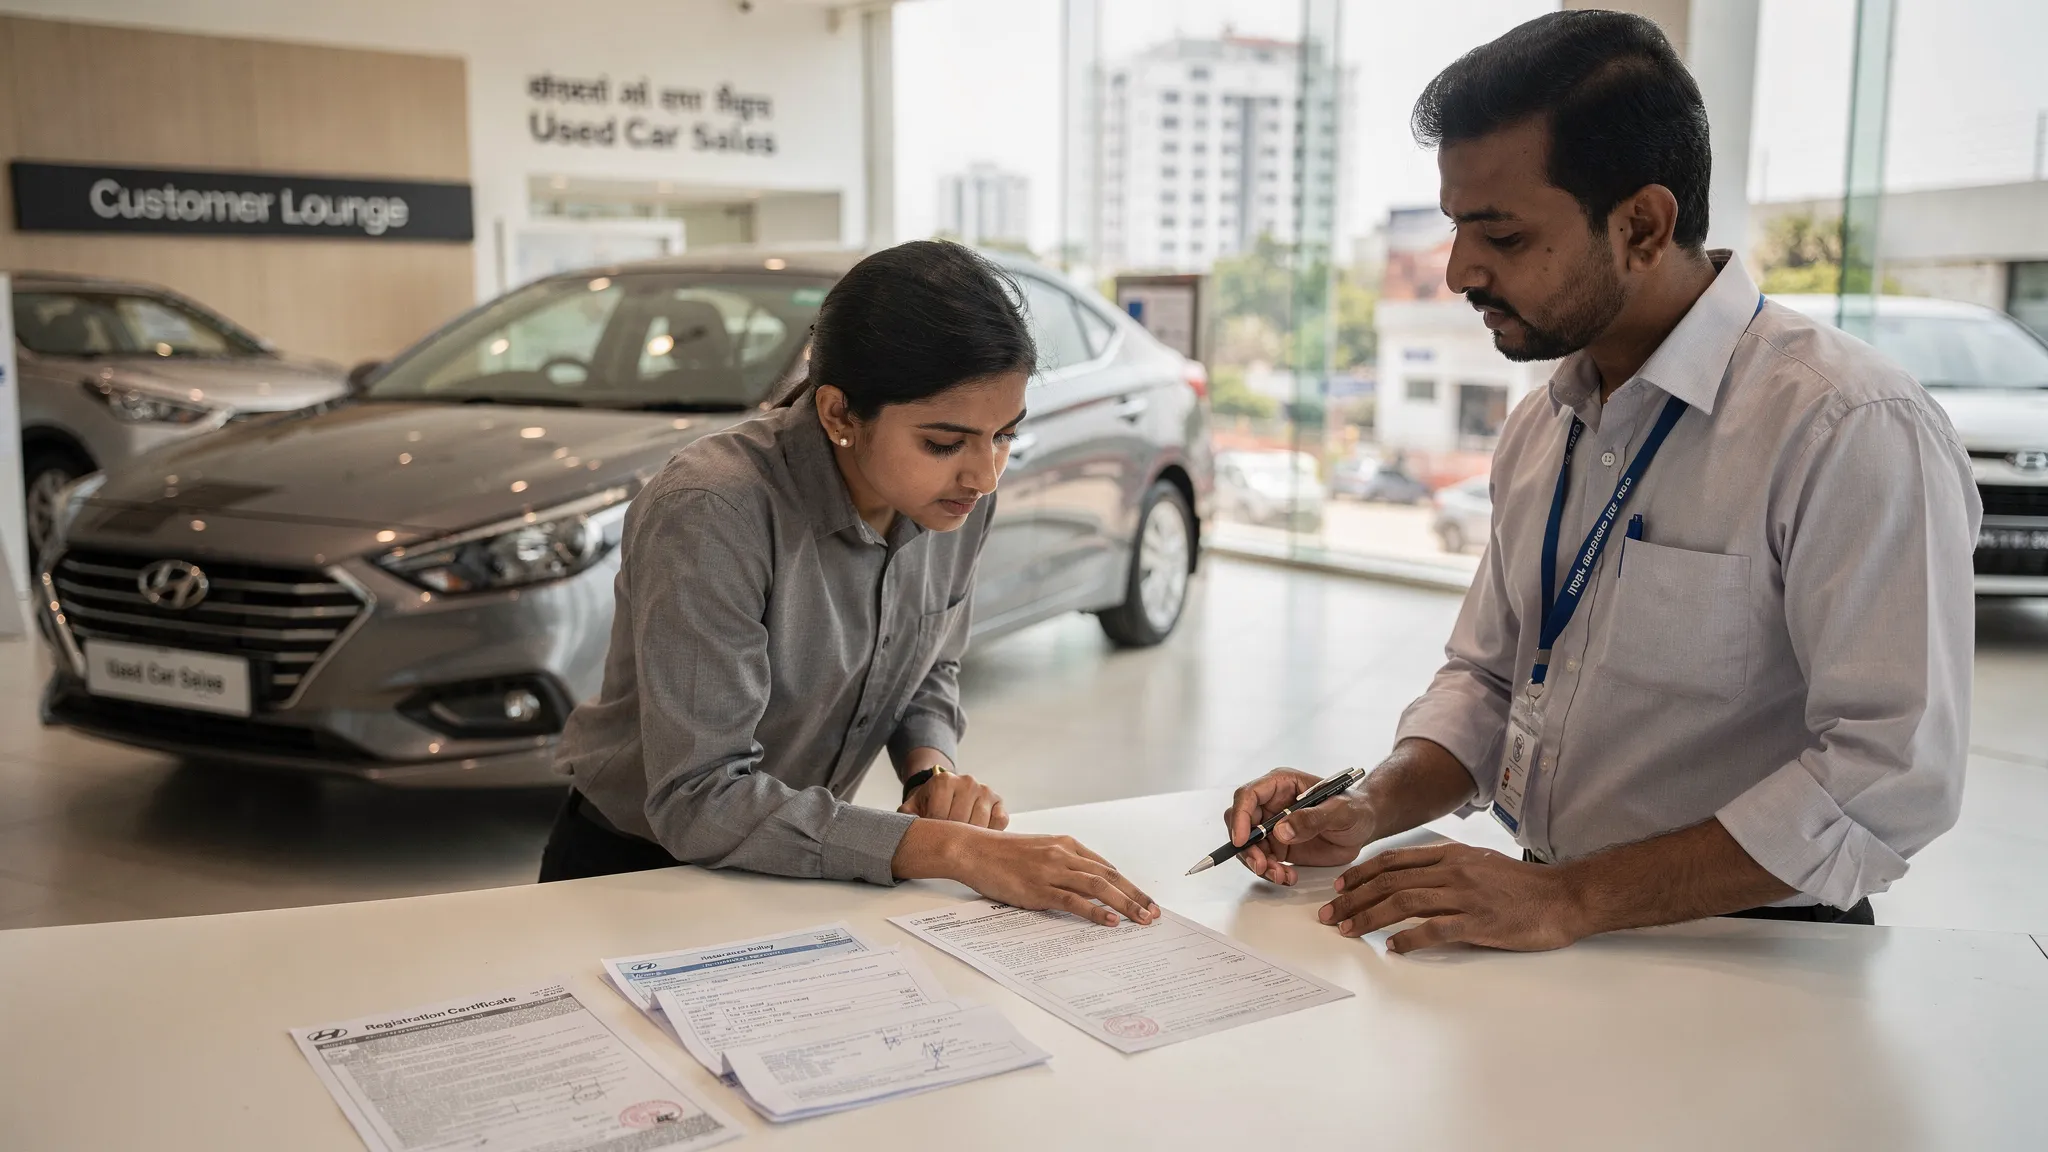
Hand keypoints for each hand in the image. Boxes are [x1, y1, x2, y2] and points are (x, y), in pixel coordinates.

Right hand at [894, 822, 1158, 927]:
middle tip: (1154, 914)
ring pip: (1098, 887)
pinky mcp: (1038, 888)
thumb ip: (1063, 864)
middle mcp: (1064, 855)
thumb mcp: (1039, 852)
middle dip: (1135, 895)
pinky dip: (1095, 911)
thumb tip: (1085, 884)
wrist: (973, 849)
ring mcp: (1052, 871)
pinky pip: (1073, 900)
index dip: (1129, 885)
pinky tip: (1110, 921)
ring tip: (1141, 920)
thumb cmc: (1002, 853)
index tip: (1145, 900)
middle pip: (1109, 876)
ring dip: (1124, 904)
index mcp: (1066, 845)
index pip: (1106, 867)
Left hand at [897, 770, 1008, 829]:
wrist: (945, 793)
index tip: (931, 835)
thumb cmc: (929, 805)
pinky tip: (977, 834)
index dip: (934, 833)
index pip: (939, 817)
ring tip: (959, 838)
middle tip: (945, 840)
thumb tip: (904, 834)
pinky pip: (999, 823)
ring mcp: (985, 791)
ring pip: (980, 825)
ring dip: (970, 837)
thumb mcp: (912, 808)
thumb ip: (905, 818)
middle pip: (961, 823)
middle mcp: (967, 781)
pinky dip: (990, 832)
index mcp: (943, 781)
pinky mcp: (999, 802)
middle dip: (951, 836)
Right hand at [1225, 768, 1377, 885]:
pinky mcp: (1279, 847)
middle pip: (1241, 823)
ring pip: (1249, 846)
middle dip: (1247, 847)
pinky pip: (1264, 861)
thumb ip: (1312, 819)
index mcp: (1281, 784)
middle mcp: (1272, 804)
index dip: (1240, 816)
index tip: (1242, 840)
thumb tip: (1281, 830)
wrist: (1364, 827)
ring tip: (1281, 875)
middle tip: (1261, 865)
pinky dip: (1271, 872)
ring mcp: (1274, 826)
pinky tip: (1288, 877)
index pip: (1248, 795)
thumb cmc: (1355, 808)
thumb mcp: (1339, 810)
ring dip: (1259, 864)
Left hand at [1321, 842, 1588, 953]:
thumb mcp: (1479, 863)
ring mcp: (1465, 896)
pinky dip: (1409, 937)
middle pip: (1390, 881)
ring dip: (1370, 916)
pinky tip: (1392, 946)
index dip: (1361, 873)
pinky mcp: (1478, 922)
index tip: (1339, 886)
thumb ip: (1445, 868)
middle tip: (1331, 914)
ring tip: (1349, 929)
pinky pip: (1435, 929)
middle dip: (1354, 898)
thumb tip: (1410, 881)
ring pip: (1404, 901)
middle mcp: (1452, 871)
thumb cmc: (1521, 885)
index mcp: (1451, 855)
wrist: (1562, 897)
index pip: (1394, 861)